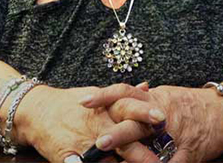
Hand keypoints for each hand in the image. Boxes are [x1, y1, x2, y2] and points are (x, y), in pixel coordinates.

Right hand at [13, 84, 155, 162]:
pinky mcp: (69, 158)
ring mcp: (84, 143)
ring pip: (108, 160)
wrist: (38, 112)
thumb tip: (147, 87)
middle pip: (124, 139)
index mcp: (109, 108)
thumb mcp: (101, 95)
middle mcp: (98, 125)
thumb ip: (125, 96)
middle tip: (158, 162)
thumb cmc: (74, 104)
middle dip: (142, 153)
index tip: (164, 120)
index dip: (148, 115)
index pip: (132, 110)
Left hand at [84, 84, 222, 161]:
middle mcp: (164, 115)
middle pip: (137, 122)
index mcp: (156, 99)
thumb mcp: (166, 96)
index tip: (83, 102)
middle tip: (99, 142)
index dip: (105, 96)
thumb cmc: (193, 105)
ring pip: (154, 148)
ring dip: (137, 159)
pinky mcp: (189, 152)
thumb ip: (143, 100)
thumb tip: (116, 100)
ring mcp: (177, 135)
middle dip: (118, 134)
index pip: (126, 92)